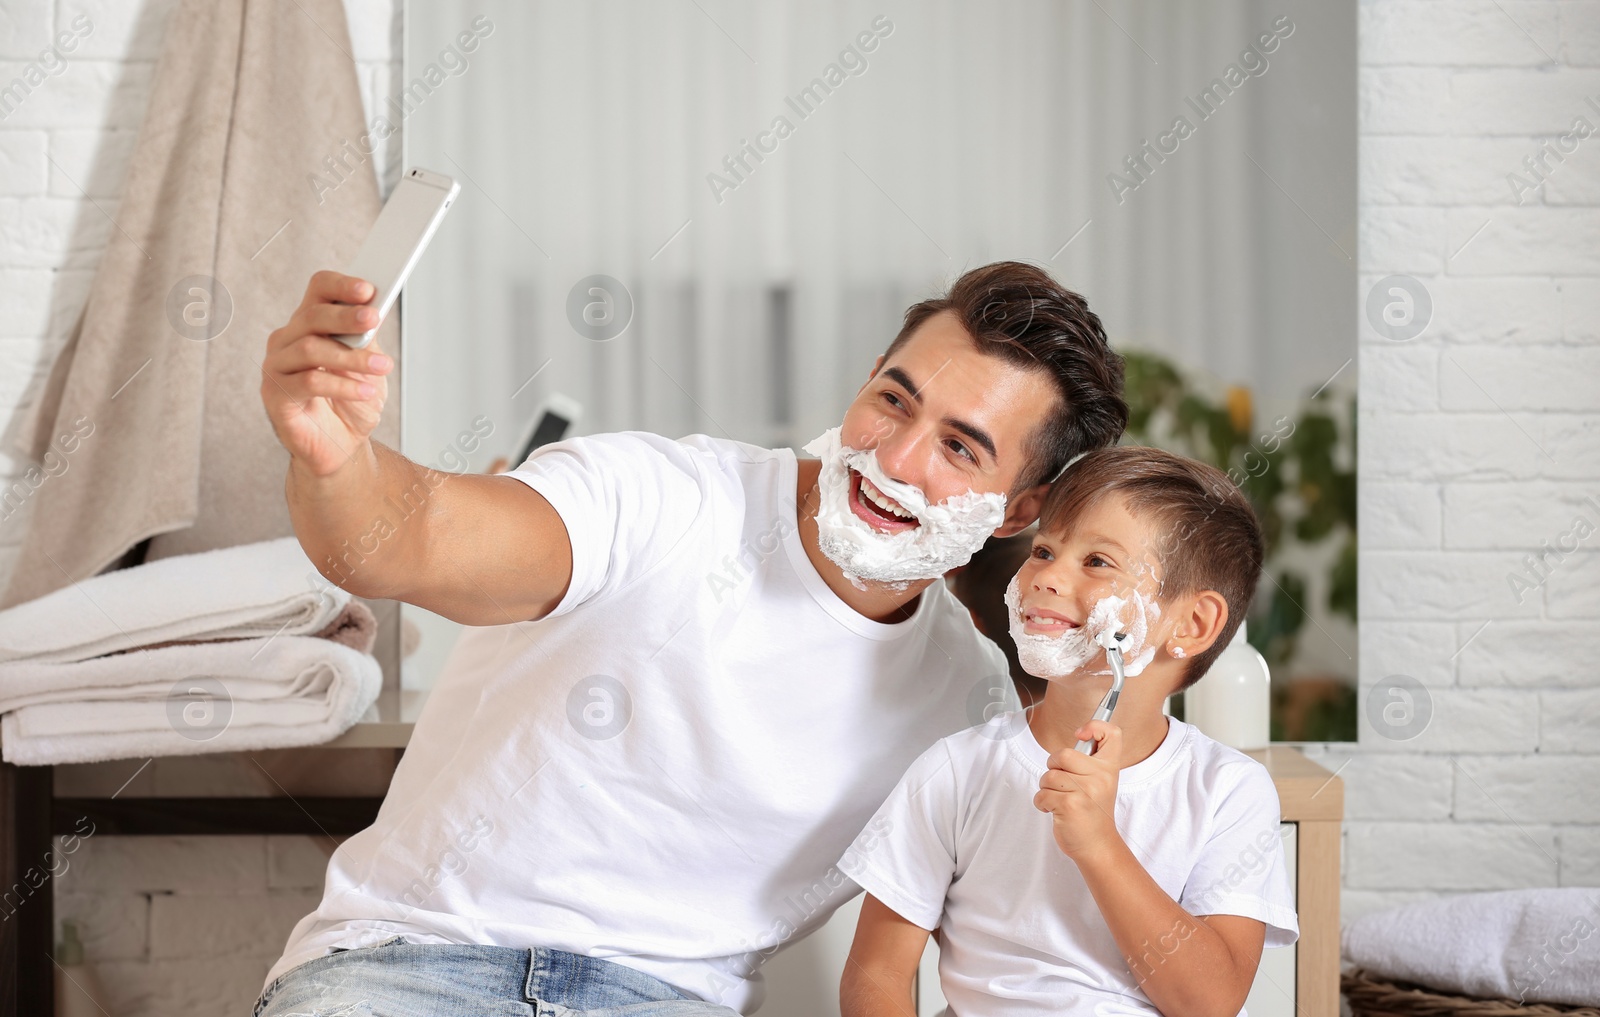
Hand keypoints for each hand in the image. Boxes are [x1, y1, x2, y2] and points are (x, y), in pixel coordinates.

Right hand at [261, 271, 394, 476]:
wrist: (340, 446)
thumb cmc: (351, 402)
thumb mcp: (367, 365)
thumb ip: (365, 339)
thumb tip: (373, 311)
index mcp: (310, 324)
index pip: (319, 290)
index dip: (341, 285)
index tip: (368, 289)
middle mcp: (287, 340)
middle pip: (312, 315)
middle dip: (346, 316)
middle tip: (374, 319)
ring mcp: (277, 366)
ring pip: (310, 348)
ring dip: (351, 356)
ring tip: (381, 366)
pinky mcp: (275, 395)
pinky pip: (308, 382)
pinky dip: (342, 385)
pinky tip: (364, 390)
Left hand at [1034, 719, 1123, 861]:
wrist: (1097, 845)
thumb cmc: (1093, 811)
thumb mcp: (1101, 781)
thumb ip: (1091, 760)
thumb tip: (1080, 734)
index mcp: (1110, 768)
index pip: (1112, 733)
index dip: (1094, 726)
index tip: (1080, 735)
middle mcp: (1101, 777)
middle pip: (1063, 753)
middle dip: (1053, 767)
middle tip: (1062, 782)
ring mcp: (1086, 791)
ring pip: (1048, 776)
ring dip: (1047, 789)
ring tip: (1060, 799)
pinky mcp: (1070, 806)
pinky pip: (1042, 794)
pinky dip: (1042, 803)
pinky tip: (1056, 810)